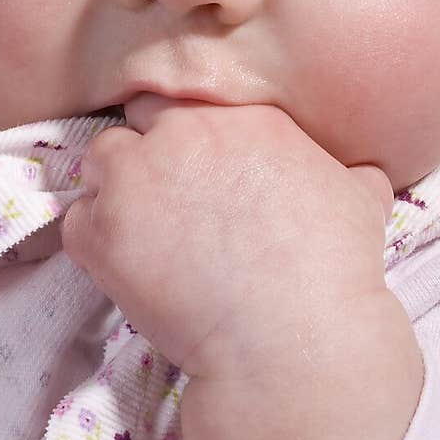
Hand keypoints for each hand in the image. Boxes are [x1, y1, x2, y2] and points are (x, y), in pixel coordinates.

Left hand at [62, 95, 393, 381]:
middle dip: (151, 154)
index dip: (190, 135)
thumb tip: (363, 178)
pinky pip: (75, 221)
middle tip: (168, 202)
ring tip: (143, 235)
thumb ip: (351, 175)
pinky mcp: (103, 230)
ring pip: (101, 161)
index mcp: (244, 116)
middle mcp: (185, 131)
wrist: (292, 339)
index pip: (191, 100)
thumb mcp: (361, 201)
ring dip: (115, 191)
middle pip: (142, 121)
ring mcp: (137, 177)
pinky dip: (93, 242)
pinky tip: (127, 270)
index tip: (198, 168)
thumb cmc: (335, 270)